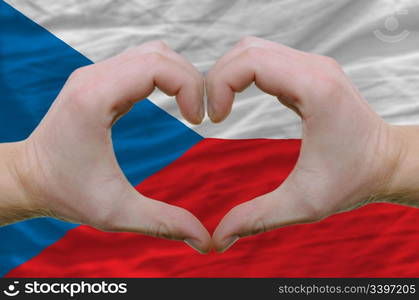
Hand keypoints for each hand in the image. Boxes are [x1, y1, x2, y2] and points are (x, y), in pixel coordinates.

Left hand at [4, 41, 210, 253]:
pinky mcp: (98, 80)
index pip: (157, 66)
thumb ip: (163, 223)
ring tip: (190, 108)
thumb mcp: (116, 213)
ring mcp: (94, 75)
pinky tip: (172, 102)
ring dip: (179, 75)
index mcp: (96, 98)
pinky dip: (164, 76)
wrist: (29, 178)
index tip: (198, 121)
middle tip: (200, 114)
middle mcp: (93, 77)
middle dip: (191, 79)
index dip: (190, 87)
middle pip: (159, 54)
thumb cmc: (66, 193)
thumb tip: (204, 240)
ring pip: (152, 53)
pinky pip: (140, 63)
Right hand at [206, 36, 407, 251]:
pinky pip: (266, 59)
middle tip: (211, 114)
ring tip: (221, 107)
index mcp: (315, 90)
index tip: (214, 119)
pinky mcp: (309, 72)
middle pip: (246, 50)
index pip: (250, 61)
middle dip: (217, 77)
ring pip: (254, 49)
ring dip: (228, 74)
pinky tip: (238, 100)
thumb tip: (218, 239)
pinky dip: (243, 74)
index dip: (219, 84)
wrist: (387, 162)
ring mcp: (313, 66)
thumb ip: (256, 219)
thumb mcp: (303, 204)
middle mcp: (314, 68)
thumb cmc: (354, 180)